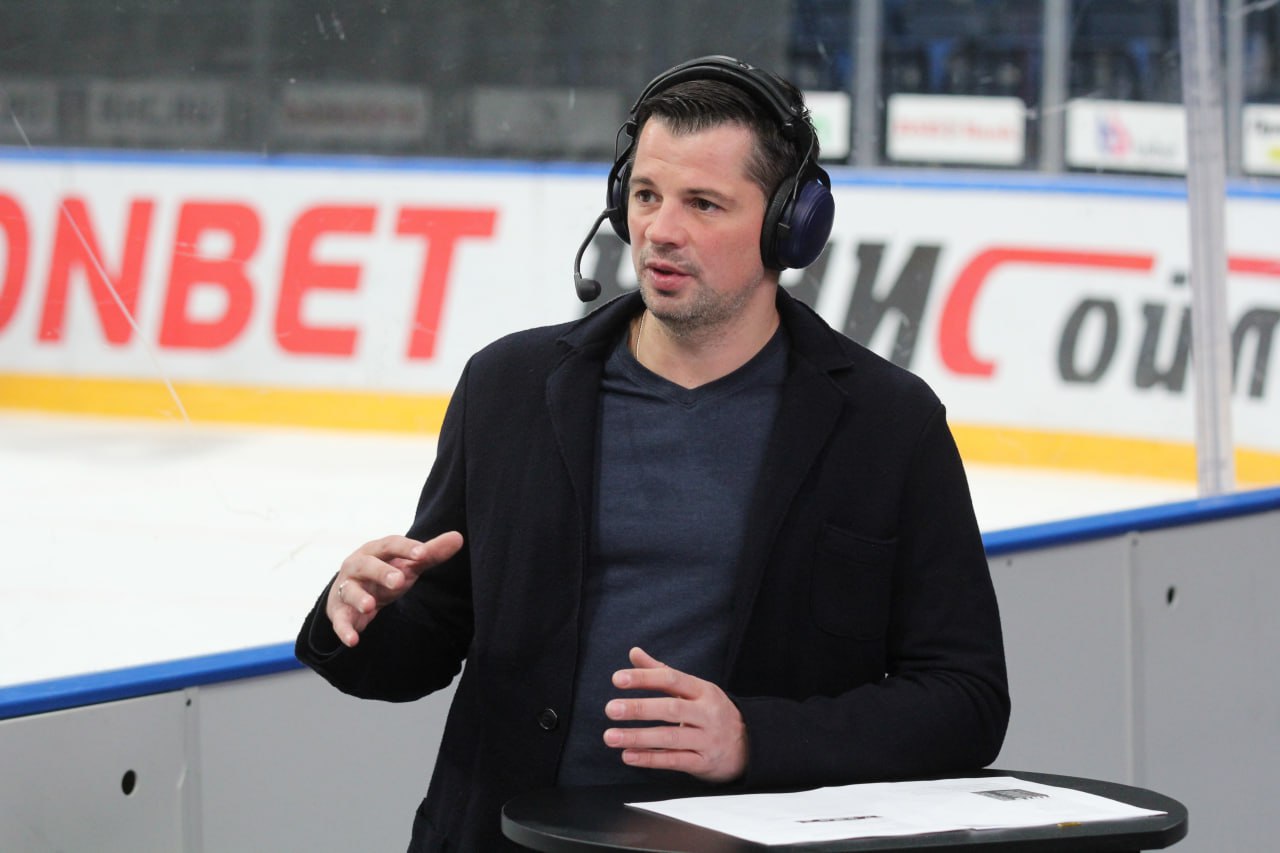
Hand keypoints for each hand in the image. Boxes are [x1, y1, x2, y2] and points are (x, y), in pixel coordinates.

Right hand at [326, 531, 463, 647]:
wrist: (351, 593)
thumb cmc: (385, 573)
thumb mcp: (407, 564)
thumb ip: (430, 553)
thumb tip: (458, 538)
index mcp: (376, 550)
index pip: (391, 544)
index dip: (406, 548)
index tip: (422, 553)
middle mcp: (357, 565)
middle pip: (367, 564)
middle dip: (381, 571)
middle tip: (398, 580)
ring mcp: (346, 587)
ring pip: (349, 590)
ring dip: (359, 597)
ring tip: (370, 605)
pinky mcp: (339, 611)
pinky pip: (340, 620)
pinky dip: (344, 630)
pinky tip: (353, 640)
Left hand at [603, 646, 747, 782]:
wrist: (749, 745)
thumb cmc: (711, 712)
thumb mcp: (693, 689)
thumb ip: (662, 672)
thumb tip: (634, 653)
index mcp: (703, 690)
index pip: (672, 679)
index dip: (644, 677)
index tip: (618, 679)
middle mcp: (707, 713)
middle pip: (671, 709)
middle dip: (639, 708)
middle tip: (611, 709)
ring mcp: (707, 739)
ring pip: (670, 738)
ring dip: (638, 737)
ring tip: (611, 736)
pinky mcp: (704, 763)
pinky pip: (674, 761)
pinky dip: (650, 759)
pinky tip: (628, 756)